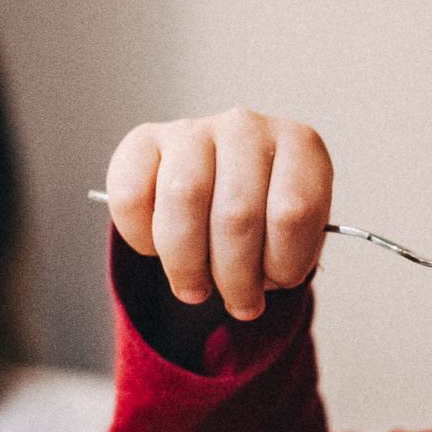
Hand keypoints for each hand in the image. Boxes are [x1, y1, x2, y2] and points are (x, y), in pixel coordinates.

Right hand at [103, 110, 333, 321]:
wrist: (223, 185)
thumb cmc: (264, 215)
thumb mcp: (292, 238)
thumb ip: (283, 259)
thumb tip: (247, 291)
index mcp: (299, 146)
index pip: (294, 210)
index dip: (284, 263)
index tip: (277, 282)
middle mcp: (246, 128)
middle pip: (236, 214)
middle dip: (235, 277)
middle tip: (238, 303)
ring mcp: (193, 130)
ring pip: (183, 199)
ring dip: (188, 263)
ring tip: (195, 288)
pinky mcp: (145, 140)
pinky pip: (132, 195)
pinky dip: (141, 236)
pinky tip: (158, 247)